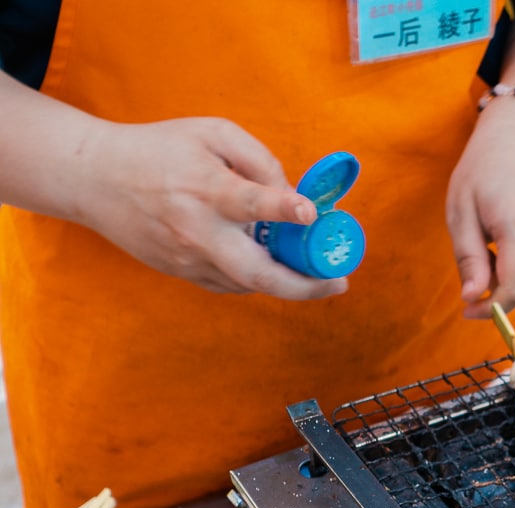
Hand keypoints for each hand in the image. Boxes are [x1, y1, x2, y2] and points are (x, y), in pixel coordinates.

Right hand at [74, 117, 346, 299]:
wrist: (95, 179)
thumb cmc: (161, 149)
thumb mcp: (211, 133)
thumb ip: (258, 158)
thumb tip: (294, 194)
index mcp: (204, 188)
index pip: (248, 201)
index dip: (282, 208)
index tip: (309, 213)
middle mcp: (196, 230)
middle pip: (256, 272)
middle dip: (304, 285)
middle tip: (338, 284)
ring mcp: (188, 259)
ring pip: (249, 284)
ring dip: (286, 280)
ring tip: (310, 267)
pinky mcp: (181, 273)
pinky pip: (232, 284)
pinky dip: (257, 277)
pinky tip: (269, 262)